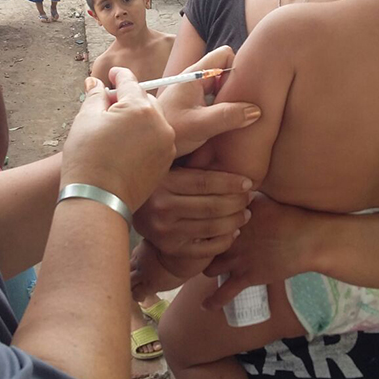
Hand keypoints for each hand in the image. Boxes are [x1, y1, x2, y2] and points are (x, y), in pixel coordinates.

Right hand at [61, 69, 175, 210]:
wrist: (98, 199)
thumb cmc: (88, 159)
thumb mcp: (85, 119)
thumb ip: (95, 96)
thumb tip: (95, 82)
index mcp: (139, 108)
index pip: (129, 82)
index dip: (118, 75)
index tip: (112, 74)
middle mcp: (160, 123)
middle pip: (144, 100)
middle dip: (127, 99)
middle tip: (107, 106)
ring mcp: (166, 143)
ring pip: (153, 120)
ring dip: (137, 119)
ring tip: (116, 129)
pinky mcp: (166, 161)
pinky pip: (157, 139)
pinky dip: (145, 137)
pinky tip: (126, 146)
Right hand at [133, 167, 252, 257]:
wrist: (128, 211)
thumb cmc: (161, 182)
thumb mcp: (168, 166)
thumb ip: (193, 156)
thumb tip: (233, 129)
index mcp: (162, 181)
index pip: (205, 182)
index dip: (231, 183)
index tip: (249, 182)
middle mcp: (160, 207)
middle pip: (212, 207)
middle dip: (238, 203)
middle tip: (250, 198)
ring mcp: (164, 230)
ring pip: (212, 228)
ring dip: (236, 221)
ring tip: (246, 213)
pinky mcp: (170, 248)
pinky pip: (206, 249)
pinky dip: (225, 240)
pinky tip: (234, 231)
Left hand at [157, 46, 260, 156]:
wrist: (145, 145)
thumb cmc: (169, 131)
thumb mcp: (200, 125)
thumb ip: (227, 116)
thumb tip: (255, 110)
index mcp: (195, 75)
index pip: (225, 54)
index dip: (237, 68)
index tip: (239, 91)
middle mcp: (195, 80)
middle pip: (226, 71)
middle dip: (236, 87)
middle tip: (240, 108)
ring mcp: (194, 93)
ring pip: (221, 88)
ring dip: (229, 101)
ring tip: (235, 119)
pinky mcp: (193, 107)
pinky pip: (215, 101)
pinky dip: (222, 110)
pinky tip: (224, 126)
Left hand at [201, 192, 310, 309]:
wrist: (306, 237)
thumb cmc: (289, 214)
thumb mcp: (262, 199)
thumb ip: (243, 199)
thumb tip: (234, 192)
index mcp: (230, 217)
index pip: (204, 221)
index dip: (197, 225)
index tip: (194, 229)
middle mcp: (229, 238)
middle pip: (201, 245)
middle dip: (197, 248)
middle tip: (195, 251)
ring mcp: (236, 259)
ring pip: (208, 268)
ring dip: (205, 269)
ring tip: (203, 272)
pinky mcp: (246, 277)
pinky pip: (224, 293)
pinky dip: (212, 301)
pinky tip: (205, 306)